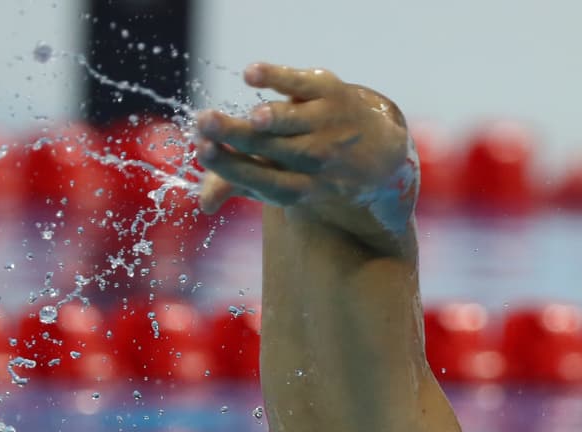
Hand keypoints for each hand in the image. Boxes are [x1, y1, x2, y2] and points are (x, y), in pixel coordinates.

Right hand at [195, 63, 418, 243]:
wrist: (377, 153)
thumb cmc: (310, 169)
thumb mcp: (279, 182)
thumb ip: (237, 185)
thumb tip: (204, 205)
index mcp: (299, 187)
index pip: (263, 180)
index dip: (233, 167)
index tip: (204, 151)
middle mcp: (315, 160)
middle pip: (275, 150)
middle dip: (239, 137)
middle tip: (204, 122)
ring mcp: (326, 124)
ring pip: (295, 122)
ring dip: (275, 120)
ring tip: (253, 118)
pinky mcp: (332, 92)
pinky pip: (303, 84)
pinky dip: (278, 77)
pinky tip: (250, 75)